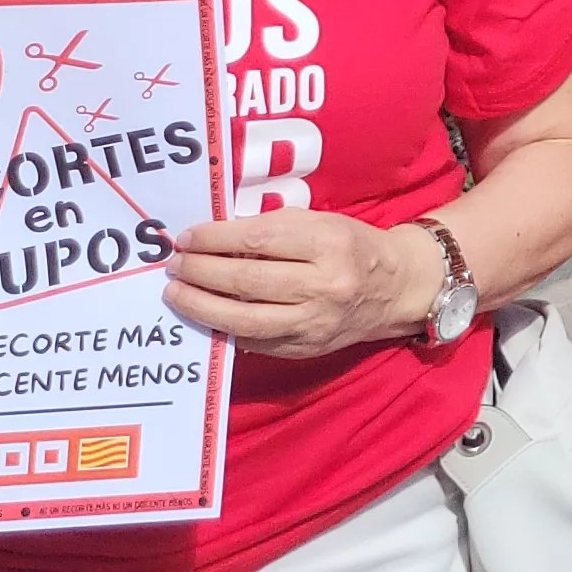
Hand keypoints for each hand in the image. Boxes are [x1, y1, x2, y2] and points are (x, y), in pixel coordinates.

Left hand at [165, 210, 437, 358]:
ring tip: (177, 294)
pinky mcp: (306, 348)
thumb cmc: (353, 247)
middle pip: (245, 280)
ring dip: (201, 305)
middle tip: (174, 266)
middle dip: (200, 272)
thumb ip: (272, 229)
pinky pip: (255, 340)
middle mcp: (324, 285)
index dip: (214, 240)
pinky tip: (206, 315)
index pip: (257, 240)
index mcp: (329, 243)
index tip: (186, 238)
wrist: (397, 288)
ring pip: (244, 318)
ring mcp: (314, 322)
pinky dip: (224, 328)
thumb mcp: (321, 223)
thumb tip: (214, 240)